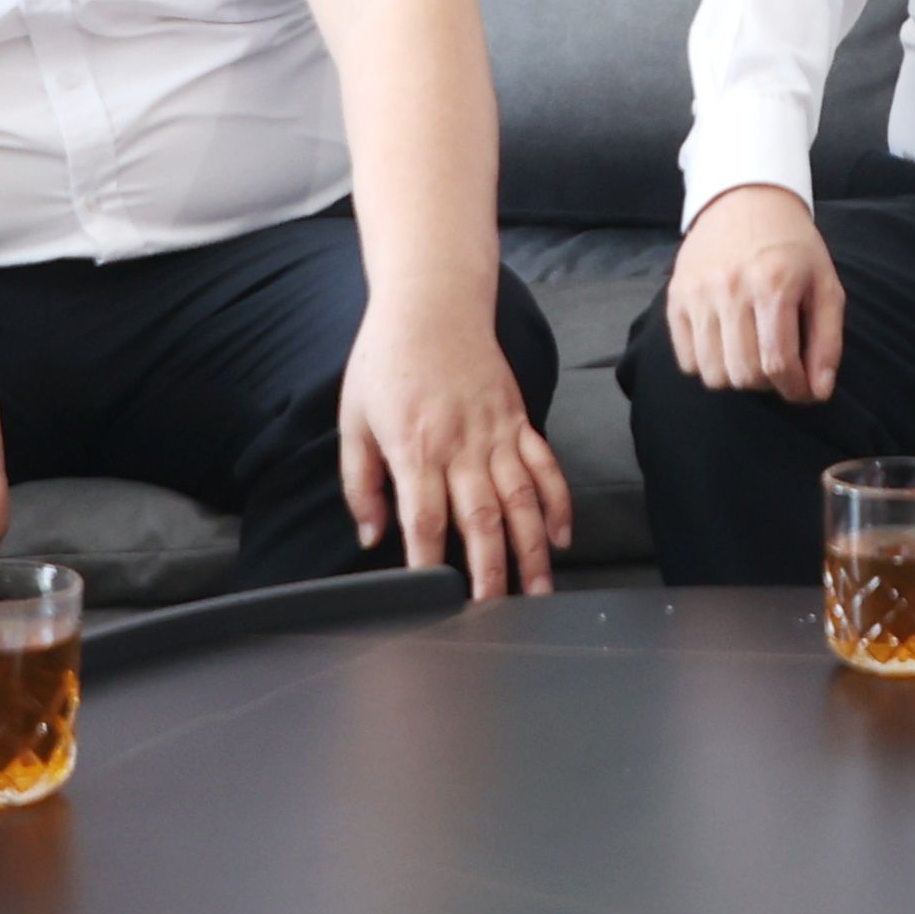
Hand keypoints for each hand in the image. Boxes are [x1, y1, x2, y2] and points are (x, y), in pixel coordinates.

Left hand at [340, 306, 573, 594]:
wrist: (432, 301)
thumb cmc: (385, 359)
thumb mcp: (353, 418)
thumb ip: (360, 481)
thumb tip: (372, 535)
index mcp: (415, 445)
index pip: (424, 518)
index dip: (428, 563)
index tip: (431, 599)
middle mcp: (461, 444)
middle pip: (481, 518)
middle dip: (490, 570)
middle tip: (495, 613)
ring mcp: (497, 432)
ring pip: (522, 500)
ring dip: (533, 549)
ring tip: (538, 591)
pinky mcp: (519, 419)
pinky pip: (546, 466)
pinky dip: (558, 503)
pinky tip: (562, 537)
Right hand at [667, 185, 845, 402]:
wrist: (745, 199)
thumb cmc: (792, 246)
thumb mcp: (825, 284)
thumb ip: (827, 341)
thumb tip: (819, 391)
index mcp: (772, 285)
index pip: (778, 363)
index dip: (794, 390)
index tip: (803, 391)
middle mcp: (729, 289)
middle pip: (743, 375)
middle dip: (768, 384)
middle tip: (778, 366)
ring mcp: (697, 294)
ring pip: (712, 374)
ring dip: (737, 377)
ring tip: (751, 355)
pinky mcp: (676, 297)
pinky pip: (687, 360)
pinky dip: (708, 364)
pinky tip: (726, 344)